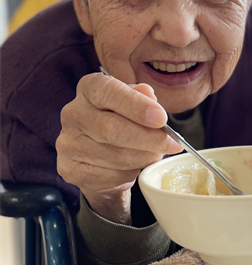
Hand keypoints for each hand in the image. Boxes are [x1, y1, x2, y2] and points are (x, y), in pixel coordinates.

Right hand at [56, 73, 181, 223]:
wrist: (101, 157)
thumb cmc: (123, 121)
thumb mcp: (135, 103)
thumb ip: (142, 97)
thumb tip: (148, 95)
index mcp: (89, 88)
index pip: (108, 91)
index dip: (136, 105)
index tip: (161, 118)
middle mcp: (73, 113)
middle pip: (111, 128)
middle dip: (147, 138)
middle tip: (171, 144)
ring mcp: (68, 143)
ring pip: (113, 155)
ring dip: (143, 157)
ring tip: (155, 154)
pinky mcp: (70, 169)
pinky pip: (109, 175)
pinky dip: (130, 173)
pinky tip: (135, 166)